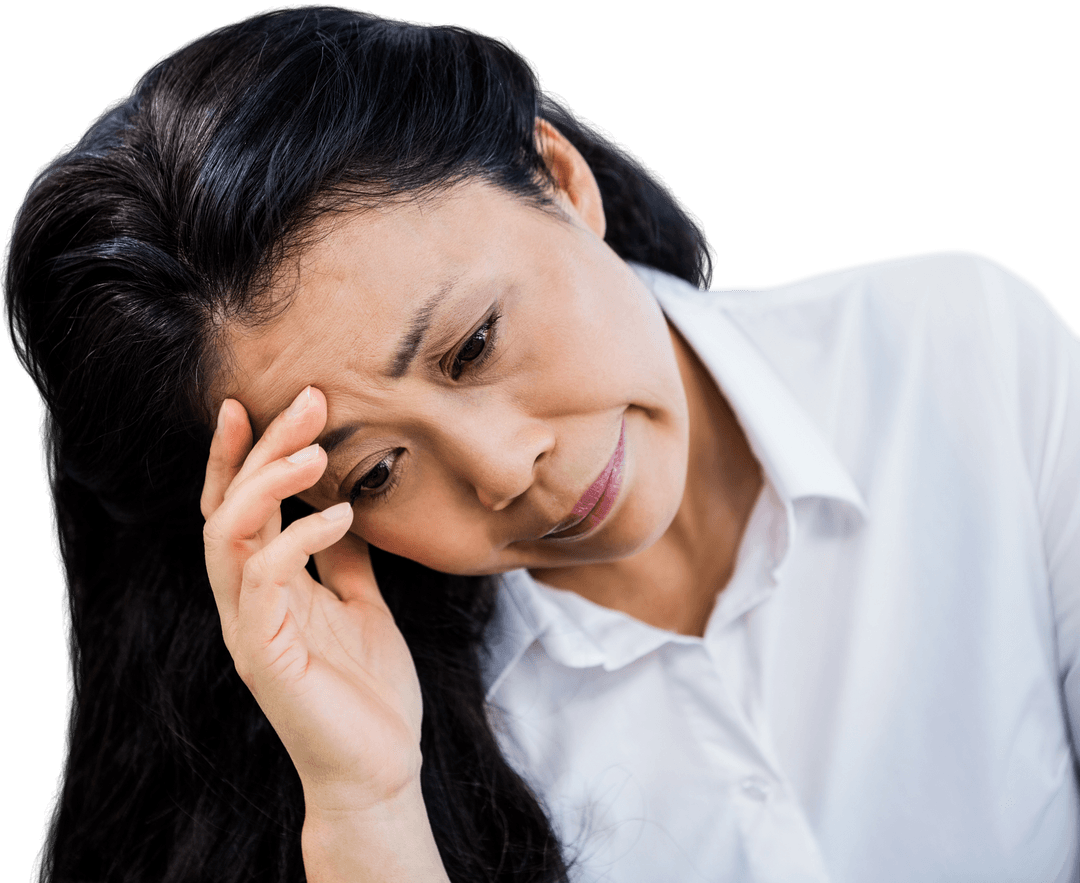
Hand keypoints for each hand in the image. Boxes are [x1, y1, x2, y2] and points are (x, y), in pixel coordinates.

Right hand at [200, 387, 421, 811]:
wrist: (380, 766)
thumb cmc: (368, 689)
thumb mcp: (360, 604)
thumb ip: (341, 559)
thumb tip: (340, 507)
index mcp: (267, 585)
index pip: (238, 506)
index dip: (240, 455)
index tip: (259, 402)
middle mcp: (247, 600)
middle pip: (228, 505)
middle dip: (259, 447)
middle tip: (305, 399)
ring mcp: (250, 627)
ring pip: (229, 535)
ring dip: (267, 483)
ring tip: (314, 448)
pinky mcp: (265, 654)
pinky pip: (265, 580)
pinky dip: (297, 538)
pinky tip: (340, 516)